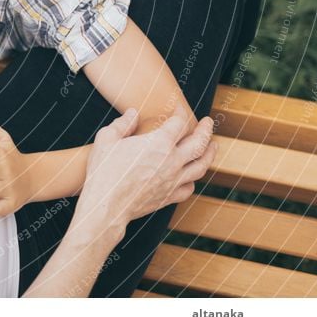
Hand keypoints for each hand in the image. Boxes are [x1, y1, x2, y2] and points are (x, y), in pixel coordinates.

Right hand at [74, 103, 216, 228]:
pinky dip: (193, 179)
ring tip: (212, 146)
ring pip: (201, 166)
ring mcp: (173, 180)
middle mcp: (172, 161)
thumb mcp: (106, 139)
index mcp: (158, 143)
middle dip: (206, 130)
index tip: (178, 111)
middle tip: (208, 122)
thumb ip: (123, 123)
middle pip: (199, 143)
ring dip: (209, 154)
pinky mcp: (169, 197)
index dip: (180, 114)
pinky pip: (189, 187)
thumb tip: (133, 113)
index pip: (179, 123)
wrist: (105, 205)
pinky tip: (191, 175)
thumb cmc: (104, 170)